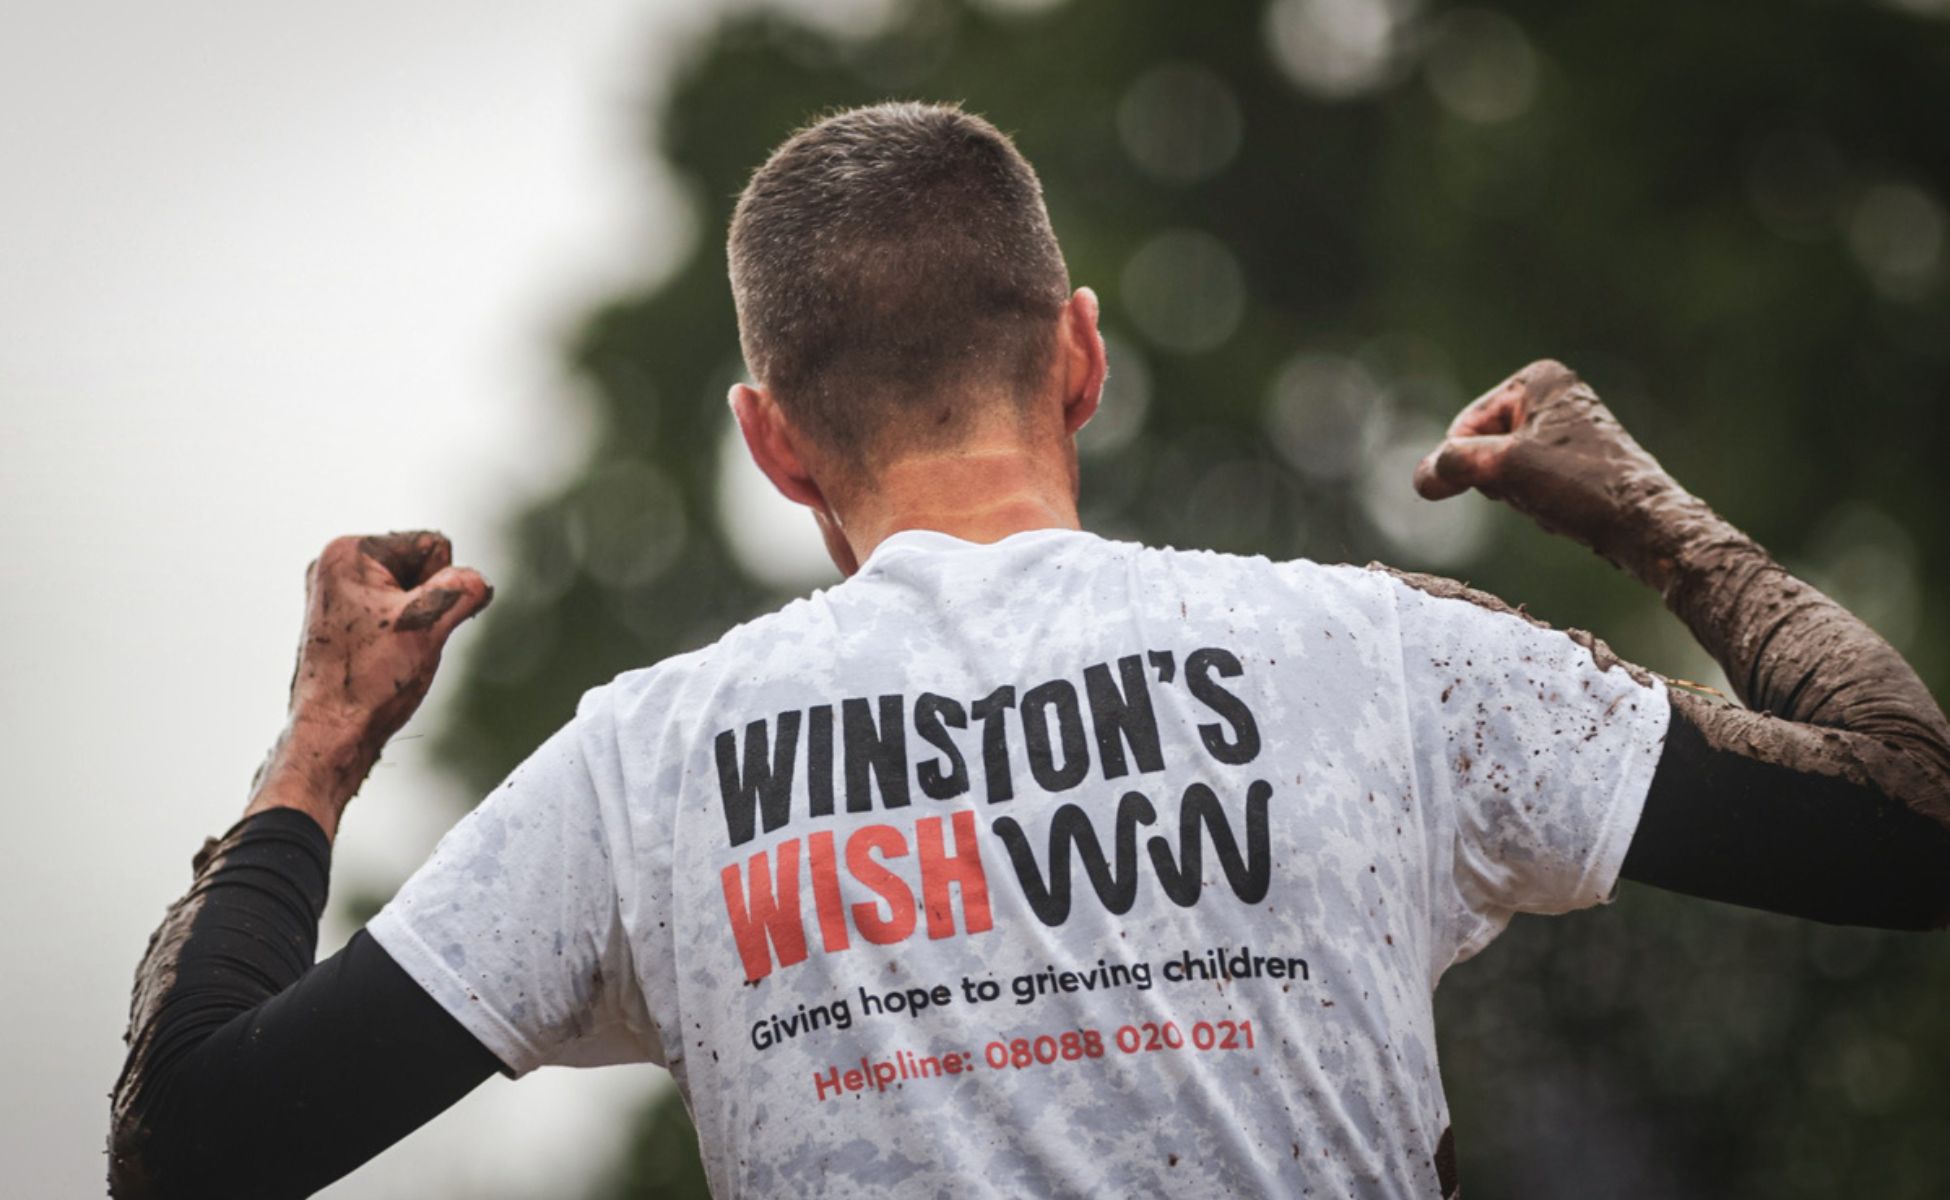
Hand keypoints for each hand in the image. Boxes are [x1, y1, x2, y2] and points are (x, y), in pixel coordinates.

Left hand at [247, 531, 492, 836]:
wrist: (332, 734)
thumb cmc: (369, 682)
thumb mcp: (427, 625)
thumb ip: (463, 589)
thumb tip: (479, 582)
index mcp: (348, 552)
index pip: (434, 545)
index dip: (438, 588)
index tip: (409, 626)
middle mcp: (335, 565)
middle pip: (422, 564)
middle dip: (426, 603)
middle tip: (400, 642)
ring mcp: (337, 593)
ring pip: (413, 591)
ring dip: (416, 621)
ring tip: (390, 654)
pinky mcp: (344, 619)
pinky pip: (396, 611)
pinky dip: (402, 633)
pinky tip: (384, 659)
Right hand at [1412, 359, 1697, 586]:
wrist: (1647, 527)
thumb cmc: (1581, 488)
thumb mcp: (1504, 470)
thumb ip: (1452, 465)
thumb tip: (1422, 479)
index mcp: (1539, 378)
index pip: (1464, 427)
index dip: (1470, 464)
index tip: (1505, 483)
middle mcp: (1554, 394)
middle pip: (1483, 446)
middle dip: (1497, 479)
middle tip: (1534, 492)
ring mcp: (1565, 426)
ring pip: (1503, 469)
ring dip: (1515, 494)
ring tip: (1552, 502)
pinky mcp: (1575, 458)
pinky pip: (1527, 482)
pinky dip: (1533, 501)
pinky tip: (1562, 511)